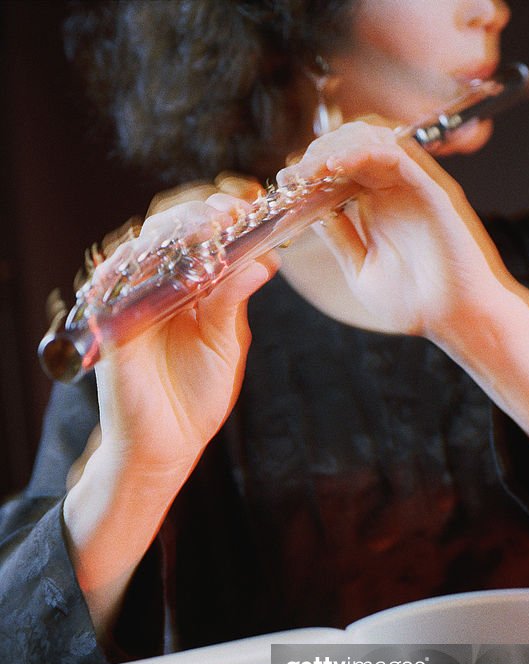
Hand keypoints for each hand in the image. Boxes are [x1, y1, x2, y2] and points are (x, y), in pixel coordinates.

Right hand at [94, 193, 277, 479]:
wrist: (169, 445)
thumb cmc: (196, 397)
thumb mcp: (224, 343)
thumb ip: (234, 300)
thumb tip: (267, 259)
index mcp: (186, 284)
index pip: (198, 229)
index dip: (222, 208)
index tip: (252, 199)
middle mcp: (154, 283)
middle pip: (169, 224)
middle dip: (202, 209)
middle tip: (233, 208)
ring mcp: (129, 298)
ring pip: (144, 242)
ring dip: (178, 227)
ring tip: (213, 223)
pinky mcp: (108, 319)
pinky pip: (116, 278)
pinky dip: (139, 261)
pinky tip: (166, 251)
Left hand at [279, 122, 528, 479]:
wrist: (458, 321)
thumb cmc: (418, 304)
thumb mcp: (362, 270)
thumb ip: (339, 237)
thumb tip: (308, 212)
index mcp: (379, 205)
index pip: (340, 166)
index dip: (308, 168)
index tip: (283, 185)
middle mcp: (396, 188)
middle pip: (350, 144)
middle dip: (314, 154)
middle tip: (290, 177)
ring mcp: (415, 185)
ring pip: (371, 138)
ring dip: (333, 147)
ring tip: (307, 170)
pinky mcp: (434, 189)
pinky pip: (396, 153)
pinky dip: (362, 151)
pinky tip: (334, 167)